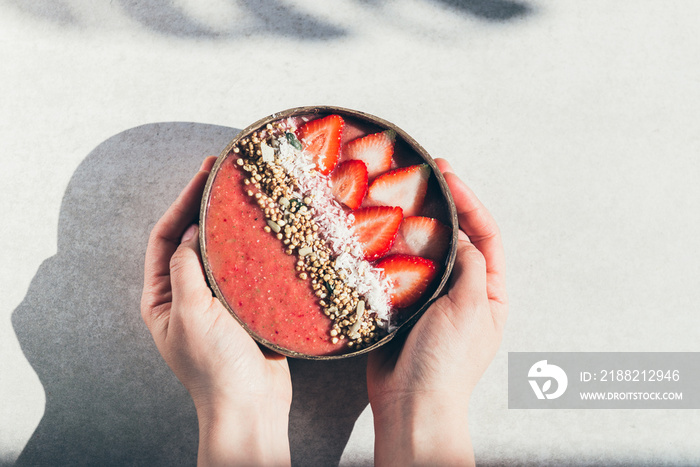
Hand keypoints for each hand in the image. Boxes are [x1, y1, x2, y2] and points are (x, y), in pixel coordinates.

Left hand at [141, 156, 291, 466]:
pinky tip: (268, 231)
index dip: (182, 202)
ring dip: (232, 224)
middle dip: (206, 206)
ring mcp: (217, 300)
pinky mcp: (246, 307)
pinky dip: (254, 248)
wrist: (252, 407)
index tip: (204, 173)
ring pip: (222, 251)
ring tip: (246, 194)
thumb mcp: (191, 313)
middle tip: (225, 174)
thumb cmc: (215, 367)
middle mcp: (187, 294)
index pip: (166, 237)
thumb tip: (193, 229)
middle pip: (193, 238)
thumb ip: (187, 268)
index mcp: (163, 296)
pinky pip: (247, 269)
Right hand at [367, 158, 507, 465]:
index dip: (470, 202)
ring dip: (419, 222)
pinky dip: (396, 247)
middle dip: (446, 204)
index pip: (486, 235)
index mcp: (489, 291)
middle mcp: (464, 290)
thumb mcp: (471, 307)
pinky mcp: (406, 303)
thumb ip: (469, 265)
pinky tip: (384, 229)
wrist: (410, 400)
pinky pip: (403, 267)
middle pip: (458, 236)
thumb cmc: (448, 360)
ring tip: (405, 192)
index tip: (449, 176)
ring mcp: (434, 296)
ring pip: (428, 249)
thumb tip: (458, 234)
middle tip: (427, 172)